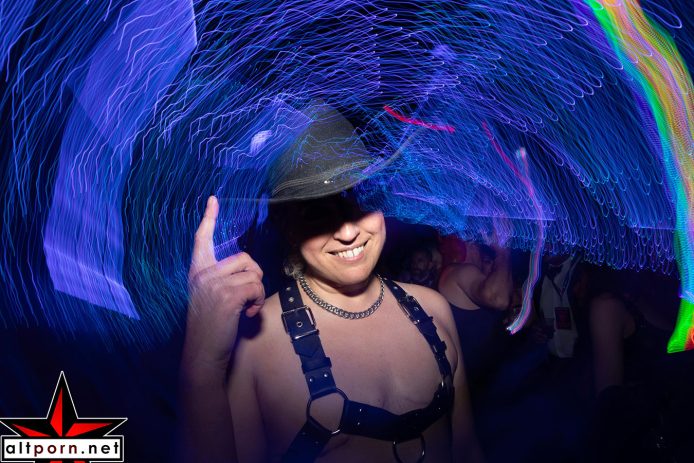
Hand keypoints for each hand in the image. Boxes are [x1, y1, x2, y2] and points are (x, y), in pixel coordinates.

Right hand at [183, 196, 264, 374]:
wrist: (202, 355)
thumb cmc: (211, 329)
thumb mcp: (210, 298)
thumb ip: (222, 281)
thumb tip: (249, 270)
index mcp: (198, 272)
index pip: (201, 239)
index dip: (208, 218)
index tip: (213, 199)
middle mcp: (203, 274)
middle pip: (245, 258)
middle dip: (255, 278)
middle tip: (247, 299)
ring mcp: (214, 283)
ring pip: (254, 273)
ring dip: (257, 293)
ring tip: (245, 309)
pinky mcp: (227, 295)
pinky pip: (256, 287)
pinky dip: (258, 302)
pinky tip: (247, 315)